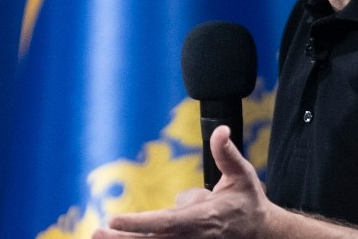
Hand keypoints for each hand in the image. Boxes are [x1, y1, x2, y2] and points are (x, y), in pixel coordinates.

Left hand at [93, 125, 273, 238]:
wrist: (261, 233)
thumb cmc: (248, 202)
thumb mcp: (242, 175)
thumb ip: (227, 153)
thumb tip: (220, 130)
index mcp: (203, 218)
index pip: (167, 222)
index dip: (140, 223)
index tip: (114, 220)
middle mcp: (192, 237)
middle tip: (96, 233)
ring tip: (98, 236)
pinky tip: (122, 237)